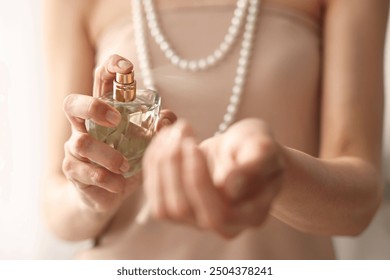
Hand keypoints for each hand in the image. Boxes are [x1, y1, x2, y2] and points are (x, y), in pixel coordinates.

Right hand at [62, 54, 175, 212]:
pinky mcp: (73, 171)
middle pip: (72, 103)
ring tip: (126, 167)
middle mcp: (84, 125)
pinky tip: (119, 183)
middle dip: (93, 107)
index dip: (110, 67)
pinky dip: (107, 179)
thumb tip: (165, 118)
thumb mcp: (148, 143)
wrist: (109, 194)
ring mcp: (74, 148)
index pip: (100, 80)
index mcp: (103, 111)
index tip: (127, 68)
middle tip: (117, 121)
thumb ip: (160, 128)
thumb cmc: (128, 161)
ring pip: (81, 143)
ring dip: (109, 156)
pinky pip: (86, 172)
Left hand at [142, 118, 284, 236]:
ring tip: (173, 132)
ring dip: (160, 164)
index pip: (217, 212)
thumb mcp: (263, 146)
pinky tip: (164, 139)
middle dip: (173, 167)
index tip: (192, 143)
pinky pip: (154, 194)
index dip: (197, 178)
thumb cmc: (257, 149)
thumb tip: (232, 186)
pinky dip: (152, 164)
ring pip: (163, 207)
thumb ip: (255, 162)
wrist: (244, 152)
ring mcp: (197, 220)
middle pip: (182, 209)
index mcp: (250, 215)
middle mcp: (223, 226)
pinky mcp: (177, 207)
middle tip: (180, 131)